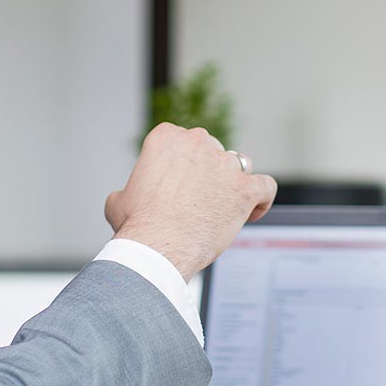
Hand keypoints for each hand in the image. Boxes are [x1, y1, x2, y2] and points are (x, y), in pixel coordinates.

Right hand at [105, 124, 277, 281]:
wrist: (159, 247)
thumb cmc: (138, 226)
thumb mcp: (119, 202)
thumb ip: (129, 191)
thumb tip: (125, 199)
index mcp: (166, 138)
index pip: (182, 140)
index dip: (183, 162)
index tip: (180, 183)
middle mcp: (198, 143)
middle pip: (212, 150)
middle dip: (208, 172)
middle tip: (198, 201)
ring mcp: (225, 164)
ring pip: (240, 165)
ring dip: (234, 183)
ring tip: (225, 206)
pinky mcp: (245, 188)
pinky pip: (265, 186)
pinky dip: (261, 198)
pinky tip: (252, 211)